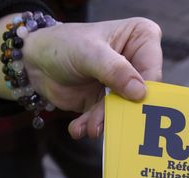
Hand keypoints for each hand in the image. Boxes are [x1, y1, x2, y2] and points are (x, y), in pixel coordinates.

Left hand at [0, 17, 161, 138]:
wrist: (35, 62)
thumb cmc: (64, 44)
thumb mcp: (89, 52)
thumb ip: (115, 70)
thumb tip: (140, 92)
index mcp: (141, 38)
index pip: (153, 69)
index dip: (145, 90)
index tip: (132, 103)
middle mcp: (136, 63)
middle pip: (140, 95)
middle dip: (121, 112)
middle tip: (106, 123)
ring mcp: (122, 86)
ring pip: (122, 111)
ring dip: (103, 122)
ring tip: (87, 127)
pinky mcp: (107, 103)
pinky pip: (105, 120)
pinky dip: (91, 126)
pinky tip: (78, 128)